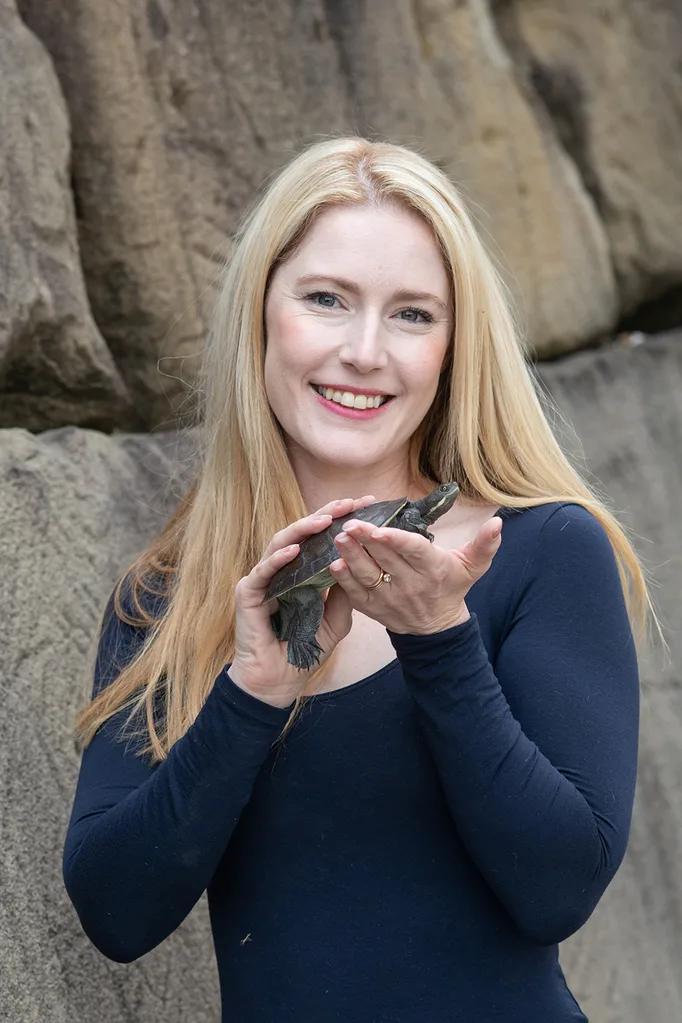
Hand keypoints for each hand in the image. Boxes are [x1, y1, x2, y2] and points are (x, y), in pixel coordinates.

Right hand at [229, 495, 375, 707]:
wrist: (278, 681)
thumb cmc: (303, 650)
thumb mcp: (337, 619)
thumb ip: (346, 593)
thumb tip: (359, 562)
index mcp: (301, 572)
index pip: (321, 538)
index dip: (341, 520)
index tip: (366, 506)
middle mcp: (281, 570)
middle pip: (302, 533)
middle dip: (326, 514)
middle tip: (351, 503)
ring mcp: (263, 580)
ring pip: (280, 543)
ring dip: (302, 529)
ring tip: (325, 519)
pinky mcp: (248, 594)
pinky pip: (262, 571)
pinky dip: (277, 559)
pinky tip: (295, 549)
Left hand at [327, 515, 503, 634]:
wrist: (436, 626)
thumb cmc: (452, 587)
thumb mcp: (473, 567)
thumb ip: (485, 545)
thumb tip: (498, 522)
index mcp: (433, 570)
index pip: (413, 552)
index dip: (395, 540)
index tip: (379, 528)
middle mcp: (410, 585)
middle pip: (385, 560)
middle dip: (366, 541)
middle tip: (349, 524)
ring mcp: (389, 599)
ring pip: (367, 576)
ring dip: (351, 557)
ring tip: (338, 539)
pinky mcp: (373, 608)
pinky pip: (355, 594)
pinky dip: (343, 580)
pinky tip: (333, 564)